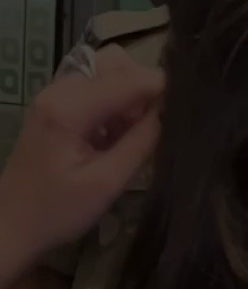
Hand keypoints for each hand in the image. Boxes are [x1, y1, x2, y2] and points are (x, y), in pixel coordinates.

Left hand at [0, 45, 163, 274]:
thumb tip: (174, 112)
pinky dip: (117, 104)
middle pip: (117, 63)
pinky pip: (97, 88)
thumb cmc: (57, 211)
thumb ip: (143, 141)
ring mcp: (55, 95)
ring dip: (131, 96)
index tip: (189, 112)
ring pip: (109, 72)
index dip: (165, 90)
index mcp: (69, 108)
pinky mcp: (57, 106)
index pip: (130, 78)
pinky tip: (117, 136)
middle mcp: (59, 90)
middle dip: (145, 88)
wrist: (10, 225)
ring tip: (136, 133)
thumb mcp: (108, 182)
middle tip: (155, 125)